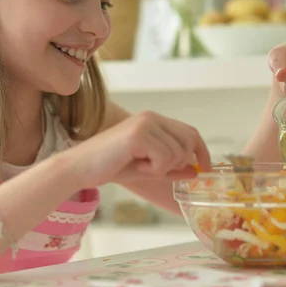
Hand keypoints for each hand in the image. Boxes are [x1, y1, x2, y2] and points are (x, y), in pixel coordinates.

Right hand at [72, 111, 211, 188]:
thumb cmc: (110, 166)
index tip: (205, 168)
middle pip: (189, 141)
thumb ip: (171, 167)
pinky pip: (164, 158)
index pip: (190, 132)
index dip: (202, 151)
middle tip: (156, 170)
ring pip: (178, 153)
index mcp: (154, 120)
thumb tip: (195, 170)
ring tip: (140, 166)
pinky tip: (136, 165)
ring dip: (163, 168)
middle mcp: (152, 117)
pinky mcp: (139, 134)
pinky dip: (154, 170)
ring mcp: (146, 123)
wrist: (80, 167)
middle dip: (180, 163)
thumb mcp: (148, 168)